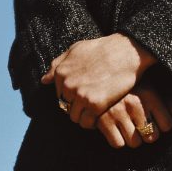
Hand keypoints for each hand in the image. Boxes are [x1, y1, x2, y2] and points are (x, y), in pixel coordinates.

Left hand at [41, 33, 155, 123]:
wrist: (127, 52)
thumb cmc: (103, 48)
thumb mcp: (76, 49)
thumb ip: (58, 64)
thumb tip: (44, 80)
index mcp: (61, 72)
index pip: (59, 95)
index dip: (72, 97)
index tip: (84, 95)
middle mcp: (68, 85)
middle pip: (66, 107)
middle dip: (77, 107)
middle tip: (91, 103)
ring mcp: (81, 95)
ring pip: (74, 117)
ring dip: (84, 116)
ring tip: (95, 111)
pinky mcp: (95, 104)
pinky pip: (87, 122)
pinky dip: (92, 122)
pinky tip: (100, 115)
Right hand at [92, 82, 171, 149]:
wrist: (98, 78)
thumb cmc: (130, 86)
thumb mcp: (150, 88)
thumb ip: (168, 102)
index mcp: (150, 94)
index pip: (167, 125)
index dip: (163, 126)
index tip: (157, 121)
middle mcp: (135, 103)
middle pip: (152, 137)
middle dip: (148, 134)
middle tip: (142, 126)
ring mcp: (118, 113)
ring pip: (135, 143)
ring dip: (133, 139)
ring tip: (130, 127)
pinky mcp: (102, 121)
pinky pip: (118, 144)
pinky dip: (118, 140)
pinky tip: (117, 129)